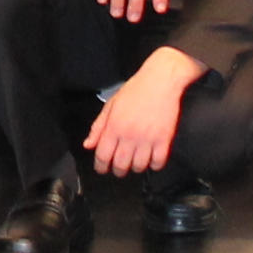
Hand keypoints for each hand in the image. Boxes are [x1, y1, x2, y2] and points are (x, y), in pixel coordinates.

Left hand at [84, 48, 199, 175]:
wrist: (160, 80)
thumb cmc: (136, 90)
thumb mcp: (111, 105)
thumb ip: (98, 127)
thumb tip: (88, 144)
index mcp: (114, 126)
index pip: (102, 155)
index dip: (100, 166)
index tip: (102, 168)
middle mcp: (129, 135)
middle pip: (120, 165)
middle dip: (118, 171)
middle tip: (119, 169)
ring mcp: (147, 138)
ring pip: (139, 166)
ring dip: (136, 168)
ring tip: (136, 163)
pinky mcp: (164, 139)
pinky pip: (159, 162)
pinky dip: (155, 165)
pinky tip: (152, 159)